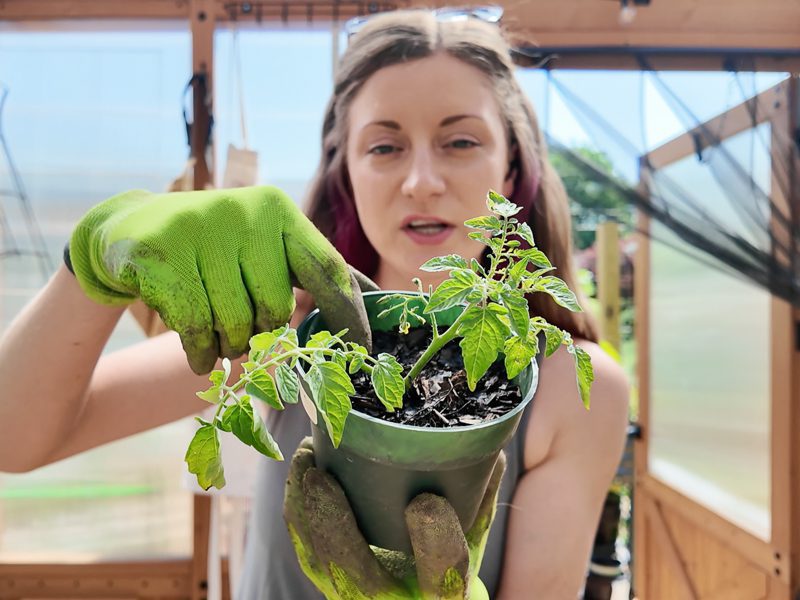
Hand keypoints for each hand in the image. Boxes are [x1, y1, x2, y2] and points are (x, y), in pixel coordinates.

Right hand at [69, 186, 376, 372]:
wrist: (130, 228)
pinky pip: (198, 328)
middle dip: (262, 333)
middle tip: (241, 330)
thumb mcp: (260, 246)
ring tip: (216, 335)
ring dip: (229, 346)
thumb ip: (304, 272)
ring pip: (238, 323)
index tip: (364, 349)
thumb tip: (368, 302)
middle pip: (277, 308)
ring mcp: (200, 229)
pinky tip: (198, 354)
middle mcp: (244, 212)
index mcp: (278, 211)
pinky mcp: (161, 253)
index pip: (326, 268)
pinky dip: (201, 353)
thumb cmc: (212, 249)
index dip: (348, 313)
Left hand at [283, 437, 504, 599]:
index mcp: (442, 599)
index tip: (426, 501)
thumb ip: (480, 500)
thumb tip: (490, 446)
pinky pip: (306, 553)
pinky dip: (298, 512)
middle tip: (321, 478)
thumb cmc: (448, 571)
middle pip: (359, 580)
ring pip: (320, 565)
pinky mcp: (330, 585)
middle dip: (335, 528)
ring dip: (305, 510)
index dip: (435, 544)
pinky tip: (300, 472)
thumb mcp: (473, 542)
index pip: (442, 579)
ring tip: (305, 457)